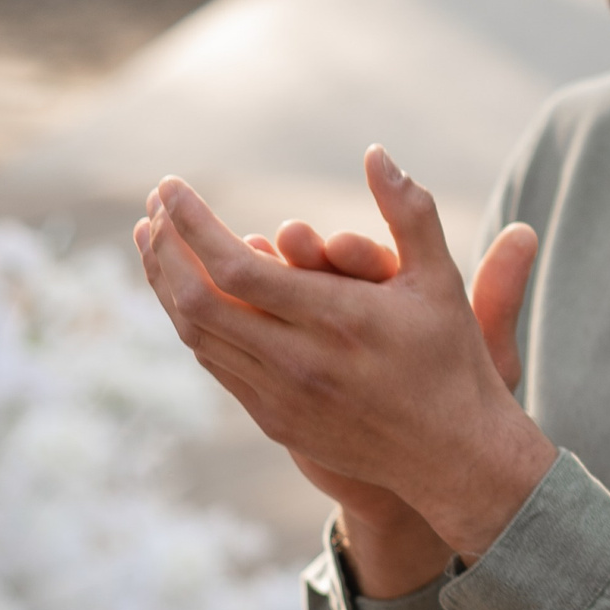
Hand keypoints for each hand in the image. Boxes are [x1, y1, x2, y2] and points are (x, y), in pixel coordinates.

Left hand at [135, 146, 554, 559]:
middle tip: (155, 208)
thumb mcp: (441, 279)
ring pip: (196, 335)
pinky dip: (190, 320)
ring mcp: (280, 397)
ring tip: (155, 241)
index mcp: (337, 321)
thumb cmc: (452, 359)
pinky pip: (214, 364)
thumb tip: (377, 154)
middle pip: (199, 300)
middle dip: (165, 248)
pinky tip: (187, 292)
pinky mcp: (273, 420)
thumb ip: (411, 212)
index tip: (172, 187)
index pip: (237, 266)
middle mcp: (299, 362)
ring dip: (167, 284)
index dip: (193, 224)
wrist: (454, 456)